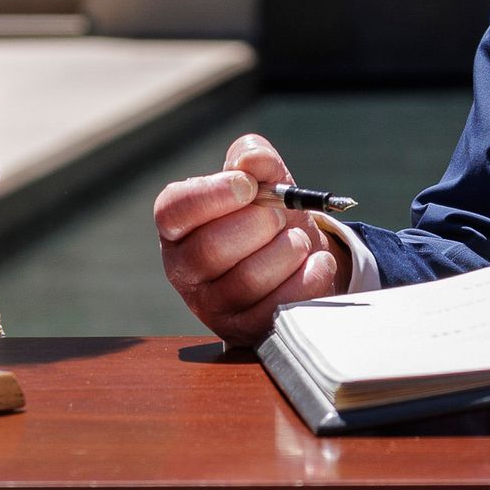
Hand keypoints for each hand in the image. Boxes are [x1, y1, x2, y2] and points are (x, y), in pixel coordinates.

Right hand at [151, 133, 342, 348]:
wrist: (297, 259)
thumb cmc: (267, 216)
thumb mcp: (263, 181)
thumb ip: (255, 159)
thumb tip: (251, 160)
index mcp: (179, 227)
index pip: (173, 210)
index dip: (212, 195)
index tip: (248, 186)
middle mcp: (185, 269)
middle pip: (210, 249)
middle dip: (258, 224)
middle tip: (279, 217)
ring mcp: (211, 306)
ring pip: (246, 280)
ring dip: (287, 251)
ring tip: (298, 241)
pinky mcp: (244, 330)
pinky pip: (276, 308)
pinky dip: (307, 279)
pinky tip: (316, 262)